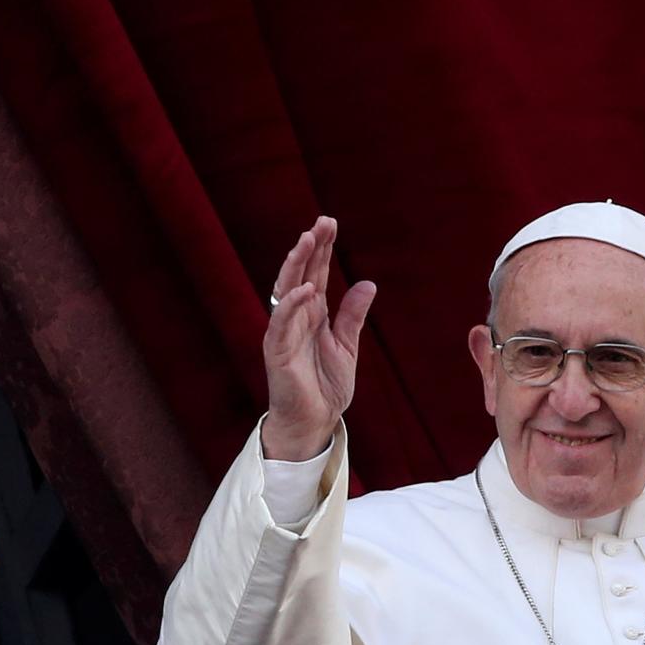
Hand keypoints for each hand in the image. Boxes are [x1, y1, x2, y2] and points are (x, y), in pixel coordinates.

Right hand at [262, 216, 376, 460]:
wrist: (315, 422)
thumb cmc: (326, 387)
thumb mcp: (347, 346)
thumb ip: (352, 316)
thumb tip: (367, 283)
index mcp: (314, 315)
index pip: (316, 273)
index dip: (322, 249)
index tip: (330, 224)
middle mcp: (296, 318)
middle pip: (301, 274)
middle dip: (310, 247)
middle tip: (322, 222)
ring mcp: (284, 332)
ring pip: (286, 290)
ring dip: (296, 265)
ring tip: (307, 240)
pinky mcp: (276, 352)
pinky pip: (281, 323)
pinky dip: (291, 305)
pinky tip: (306, 289)